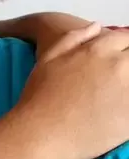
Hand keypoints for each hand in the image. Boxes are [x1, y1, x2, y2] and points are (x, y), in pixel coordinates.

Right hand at [12, 23, 128, 158]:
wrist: (42, 132)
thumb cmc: (39, 95)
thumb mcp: (48, 58)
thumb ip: (73, 38)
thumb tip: (96, 26)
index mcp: (97, 50)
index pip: (125, 39)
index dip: (123, 47)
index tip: (118, 58)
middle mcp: (116, 66)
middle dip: (128, 62)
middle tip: (117, 77)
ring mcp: (127, 90)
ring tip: (117, 91)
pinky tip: (120, 107)